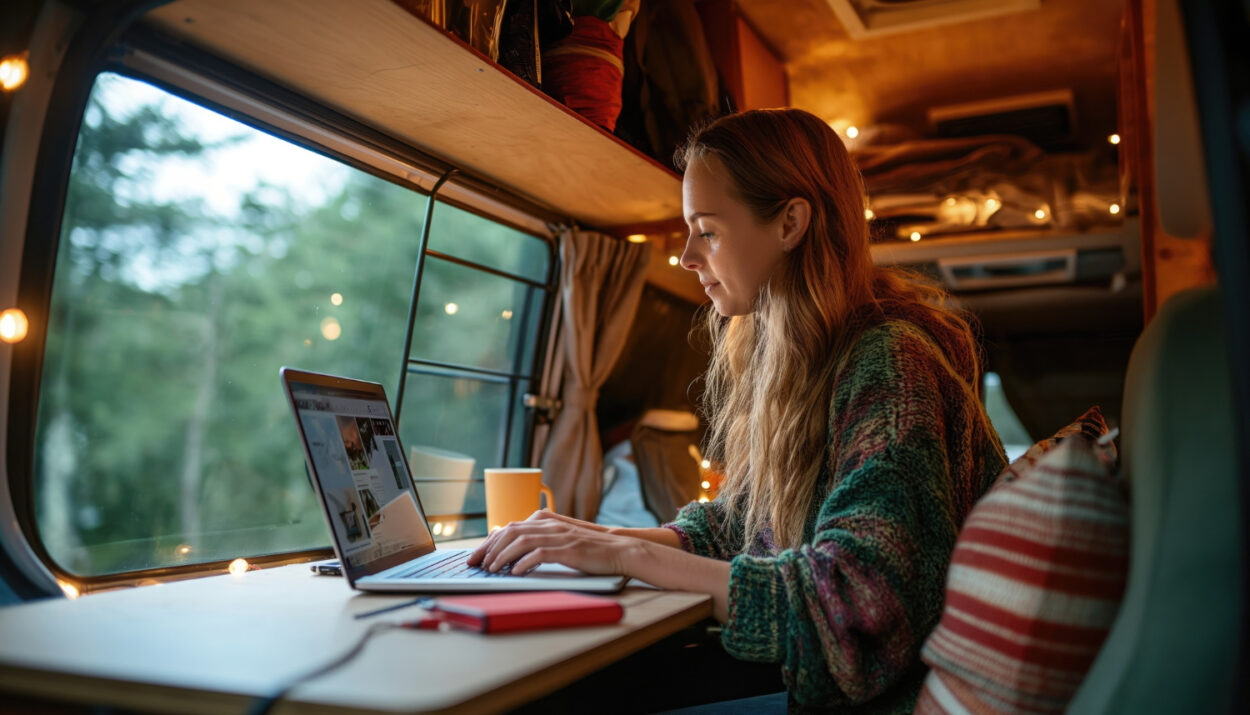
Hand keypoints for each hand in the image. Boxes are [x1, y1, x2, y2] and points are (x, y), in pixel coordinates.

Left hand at [465, 510, 642, 575]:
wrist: (618, 550)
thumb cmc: (588, 548)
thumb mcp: (560, 539)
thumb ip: (539, 540)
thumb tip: (513, 552)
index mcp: (545, 520)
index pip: (509, 527)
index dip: (489, 542)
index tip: (476, 556)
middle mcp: (549, 525)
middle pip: (510, 531)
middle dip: (488, 548)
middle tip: (476, 564)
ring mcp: (558, 536)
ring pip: (521, 542)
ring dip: (502, 556)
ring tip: (492, 569)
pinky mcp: (567, 549)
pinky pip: (540, 554)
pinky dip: (524, 563)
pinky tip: (515, 572)